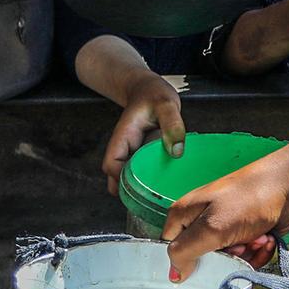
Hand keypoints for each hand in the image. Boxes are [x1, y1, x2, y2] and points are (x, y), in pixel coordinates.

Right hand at [102, 70, 185, 196]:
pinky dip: (152, 181)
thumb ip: (172, 124)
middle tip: (156, 199)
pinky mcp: (143, 157)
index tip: (142, 186)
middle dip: (132, 191)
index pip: (112, 165)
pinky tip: (168, 183)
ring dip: (142, 189)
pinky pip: (142, 174)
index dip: (122, 178)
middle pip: (117, 179)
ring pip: (129, 180)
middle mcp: (125, 149)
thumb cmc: (153, 94)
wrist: (149, 89)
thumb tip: (176, 151)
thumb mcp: (166, 104)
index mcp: (123, 138)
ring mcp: (133, 155)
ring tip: (164, 195)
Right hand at [163, 162, 288, 282]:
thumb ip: (186, 251)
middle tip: (238, 247)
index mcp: (184, 215)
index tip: (207, 262)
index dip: (187, 263)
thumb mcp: (211, 227)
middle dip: (225, 258)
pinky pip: (245, 257)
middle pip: (203, 260)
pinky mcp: (243, 234)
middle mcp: (201, 222)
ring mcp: (224, 228)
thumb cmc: (248, 199)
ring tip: (256, 238)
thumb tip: (173, 276)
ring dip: (245, 255)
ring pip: (227, 261)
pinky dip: (257, 251)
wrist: (288, 187)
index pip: (171, 250)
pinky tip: (266, 238)